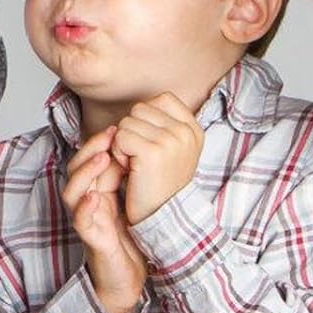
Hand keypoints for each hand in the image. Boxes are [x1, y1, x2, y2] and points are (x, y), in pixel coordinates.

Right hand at [62, 126, 145, 312]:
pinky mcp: (91, 239)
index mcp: (97, 192)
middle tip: (110, 135)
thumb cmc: (130, 240)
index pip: (90, 161)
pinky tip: (95, 197)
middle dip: (91, 150)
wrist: (128, 278)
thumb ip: (127, 179)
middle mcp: (87, 203)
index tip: (118, 127)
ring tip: (102, 159)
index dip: (100, 143)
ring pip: (72, 192)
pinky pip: (81, 221)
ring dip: (85, 173)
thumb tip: (136, 149)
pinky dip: (84, 208)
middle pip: (76, 170)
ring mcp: (86, 220)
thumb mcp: (131, 202)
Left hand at [111, 93, 204, 225]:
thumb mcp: (173, 148)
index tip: (152, 143)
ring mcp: (171, 140)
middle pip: (139, 109)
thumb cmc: (160, 180)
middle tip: (142, 156)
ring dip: (123, 144)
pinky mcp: (152, 152)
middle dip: (132, 131)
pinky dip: (118, 153)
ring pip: (126, 122)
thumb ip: (164, 123)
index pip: (162, 98)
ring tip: (138, 164)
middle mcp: (186, 132)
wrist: (164, 214)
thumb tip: (139, 105)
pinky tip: (131, 170)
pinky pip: (119, 137)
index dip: (146, 117)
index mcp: (194, 128)